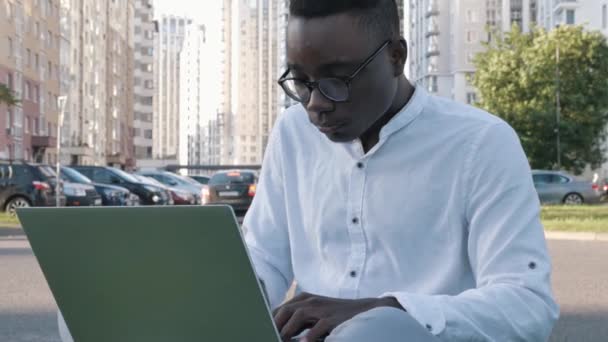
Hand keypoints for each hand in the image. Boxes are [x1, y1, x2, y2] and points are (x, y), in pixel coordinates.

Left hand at [273, 292, 402, 341]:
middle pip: (286, 310)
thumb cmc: (336, 317)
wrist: (366, 311)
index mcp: (304, 299)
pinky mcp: (334, 318)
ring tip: (281, 340)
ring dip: (288, 330)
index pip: (280, 309)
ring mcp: (323, 308)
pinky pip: (319, 326)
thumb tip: (279, 334)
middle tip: (267, 336)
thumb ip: (298, 323)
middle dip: (275, 325)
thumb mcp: (315, 317)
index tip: (261, 331)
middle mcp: (311, 301)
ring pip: (299, 315)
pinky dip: (310, 335)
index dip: (269, 321)